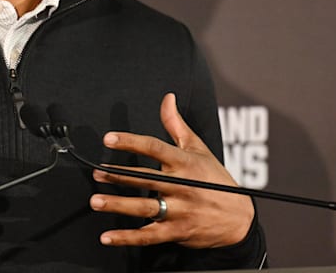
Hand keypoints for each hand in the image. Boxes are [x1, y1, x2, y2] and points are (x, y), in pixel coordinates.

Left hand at [89, 93, 253, 248]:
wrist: (239, 219)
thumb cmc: (216, 179)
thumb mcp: (199, 149)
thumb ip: (177, 125)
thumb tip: (167, 98)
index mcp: (185, 163)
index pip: (155, 148)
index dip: (131, 142)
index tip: (110, 138)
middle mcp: (181, 186)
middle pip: (145, 179)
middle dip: (118, 176)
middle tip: (96, 173)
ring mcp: (179, 211)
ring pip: (144, 208)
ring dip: (118, 205)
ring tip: (96, 201)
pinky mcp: (176, 232)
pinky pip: (148, 236)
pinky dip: (127, 237)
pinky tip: (107, 236)